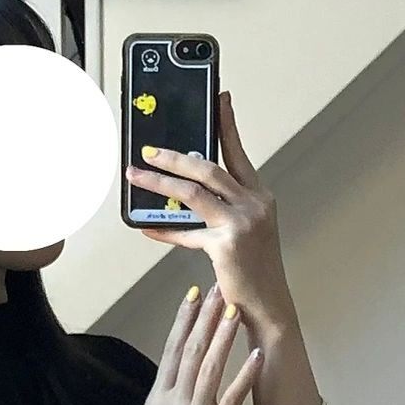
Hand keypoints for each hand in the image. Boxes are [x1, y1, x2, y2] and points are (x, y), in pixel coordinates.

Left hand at [124, 91, 298, 339]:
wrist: (268, 306)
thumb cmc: (252, 271)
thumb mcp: (242, 233)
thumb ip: (218, 211)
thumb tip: (181, 194)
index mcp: (259, 196)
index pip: (238, 153)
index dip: (227, 124)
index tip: (220, 98)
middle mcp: (254, 204)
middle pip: (209, 168)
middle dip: (175, 156)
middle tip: (149, 148)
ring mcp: (243, 223)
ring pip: (193, 192)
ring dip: (160, 181)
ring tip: (136, 175)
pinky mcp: (228, 244)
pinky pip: (186, 233)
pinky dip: (163, 230)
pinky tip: (144, 227)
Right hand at [130, 284, 263, 404]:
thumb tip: (160, 390)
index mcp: (157, 399)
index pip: (171, 350)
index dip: (182, 321)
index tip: (192, 296)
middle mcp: (175, 402)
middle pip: (192, 350)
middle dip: (206, 317)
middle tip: (219, 289)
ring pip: (211, 367)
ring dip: (224, 336)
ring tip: (235, 309)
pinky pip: (232, 399)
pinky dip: (244, 375)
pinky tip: (255, 354)